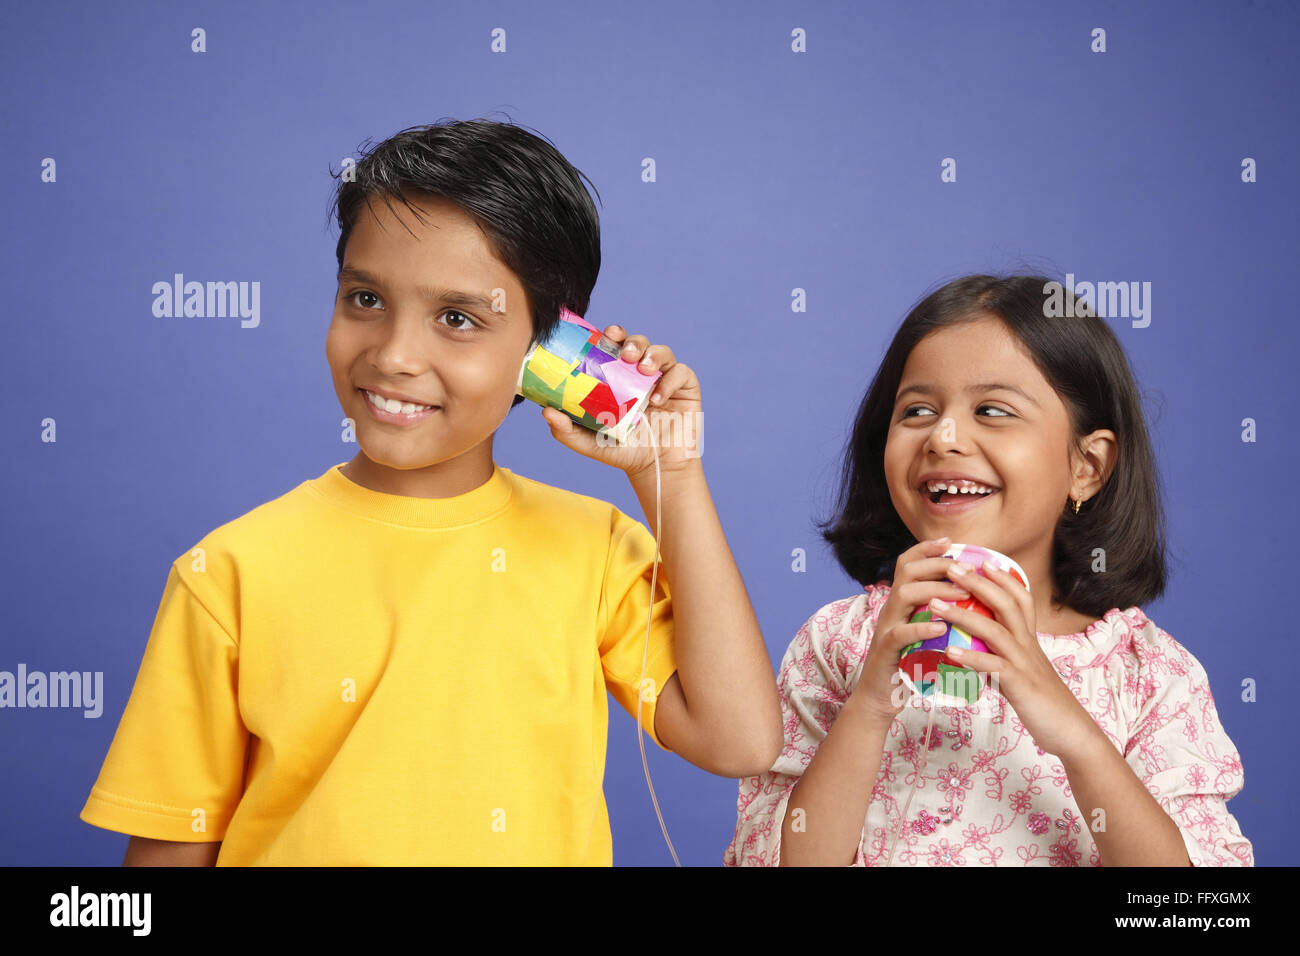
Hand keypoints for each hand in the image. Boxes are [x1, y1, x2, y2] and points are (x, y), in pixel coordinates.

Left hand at [541, 324, 701, 478]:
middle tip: (624, 353)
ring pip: (662, 352)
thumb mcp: (588, 441)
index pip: (614, 347)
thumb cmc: (621, 451)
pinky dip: (670, 380)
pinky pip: (681, 373)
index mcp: (619, 377)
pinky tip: (658, 398)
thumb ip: (566, 429)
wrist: (654, 470)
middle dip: (631, 340)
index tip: (605, 334)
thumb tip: (544, 410)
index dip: (611, 335)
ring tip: (643, 369)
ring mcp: (665, 379)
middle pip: (638, 342)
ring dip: (652, 354)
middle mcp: (641, 374)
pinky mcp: (686, 388)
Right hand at [848, 537, 976, 723]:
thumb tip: (969, 597)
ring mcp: (886, 628)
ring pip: (904, 595)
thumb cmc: (908, 664)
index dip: (926, 548)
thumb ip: (935, 613)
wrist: (880, 696)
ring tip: (964, 595)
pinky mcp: (886, 651)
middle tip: (967, 569)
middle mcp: (890, 609)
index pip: (907, 563)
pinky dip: (922, 627)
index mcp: (900, 602)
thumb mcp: (922, 632)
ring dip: (935, 590)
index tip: (950, 542)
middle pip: (906, 571)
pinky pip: (900, 633)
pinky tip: (943, 627)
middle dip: (937, 564)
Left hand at [927, 561, 1096, 757]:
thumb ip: (1001, 657)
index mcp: (1029, 640)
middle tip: (952, 567)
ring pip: (994, 630)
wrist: (1070, 731)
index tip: (981, 560)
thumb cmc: (1042, 701)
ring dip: (962, 614)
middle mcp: (1028, 646)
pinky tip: (949, 651)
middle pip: (1005, 604)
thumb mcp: (1023, 671)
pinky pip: (993, 667)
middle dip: (978, 583)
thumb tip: (974, 650)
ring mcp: (1025, 664)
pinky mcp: (1020, 685)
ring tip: (935, 604)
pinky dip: (971, 657)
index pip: (1020, 599)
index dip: (1003, 578)